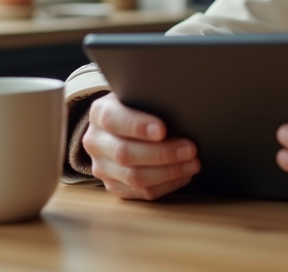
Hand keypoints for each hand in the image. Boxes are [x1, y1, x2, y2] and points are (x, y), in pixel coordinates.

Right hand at [82, 93, 199, 199]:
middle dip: (162, 153)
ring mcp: (102, 167)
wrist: (122, 123)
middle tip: (190, 150)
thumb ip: (150, 99)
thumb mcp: (138, 94)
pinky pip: (140, 192)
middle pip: (124, 153)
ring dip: (168, 172)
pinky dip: (165, 186)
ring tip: (192, 164)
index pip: (113, 119)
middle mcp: (95, 141)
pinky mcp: (113, 186)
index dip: (137, 126)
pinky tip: (183, 176)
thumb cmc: (137, 106)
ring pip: (133, 177)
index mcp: (99, 113)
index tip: (162, 129)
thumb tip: (179, 106)